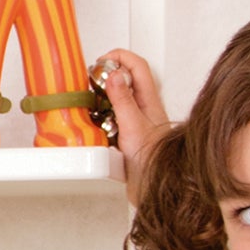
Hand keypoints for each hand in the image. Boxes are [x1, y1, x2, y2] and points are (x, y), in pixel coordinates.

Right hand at [93, 48, 170, 200]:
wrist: (157, 192)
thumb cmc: (155, 162)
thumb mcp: (134, 126)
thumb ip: (123, 99)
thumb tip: (114, 73)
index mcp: (149, 101)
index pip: (137, 65)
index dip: (119, 57)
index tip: (101, 63)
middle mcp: (143, 110)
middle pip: (124, 81)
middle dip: (105, 78)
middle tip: (92, 84)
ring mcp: (135, 125)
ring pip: (115, 102)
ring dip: (101, 102)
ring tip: (92, 106)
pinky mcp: (127, 140)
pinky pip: (110, 124)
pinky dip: (100, 123)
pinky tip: (95, 129)